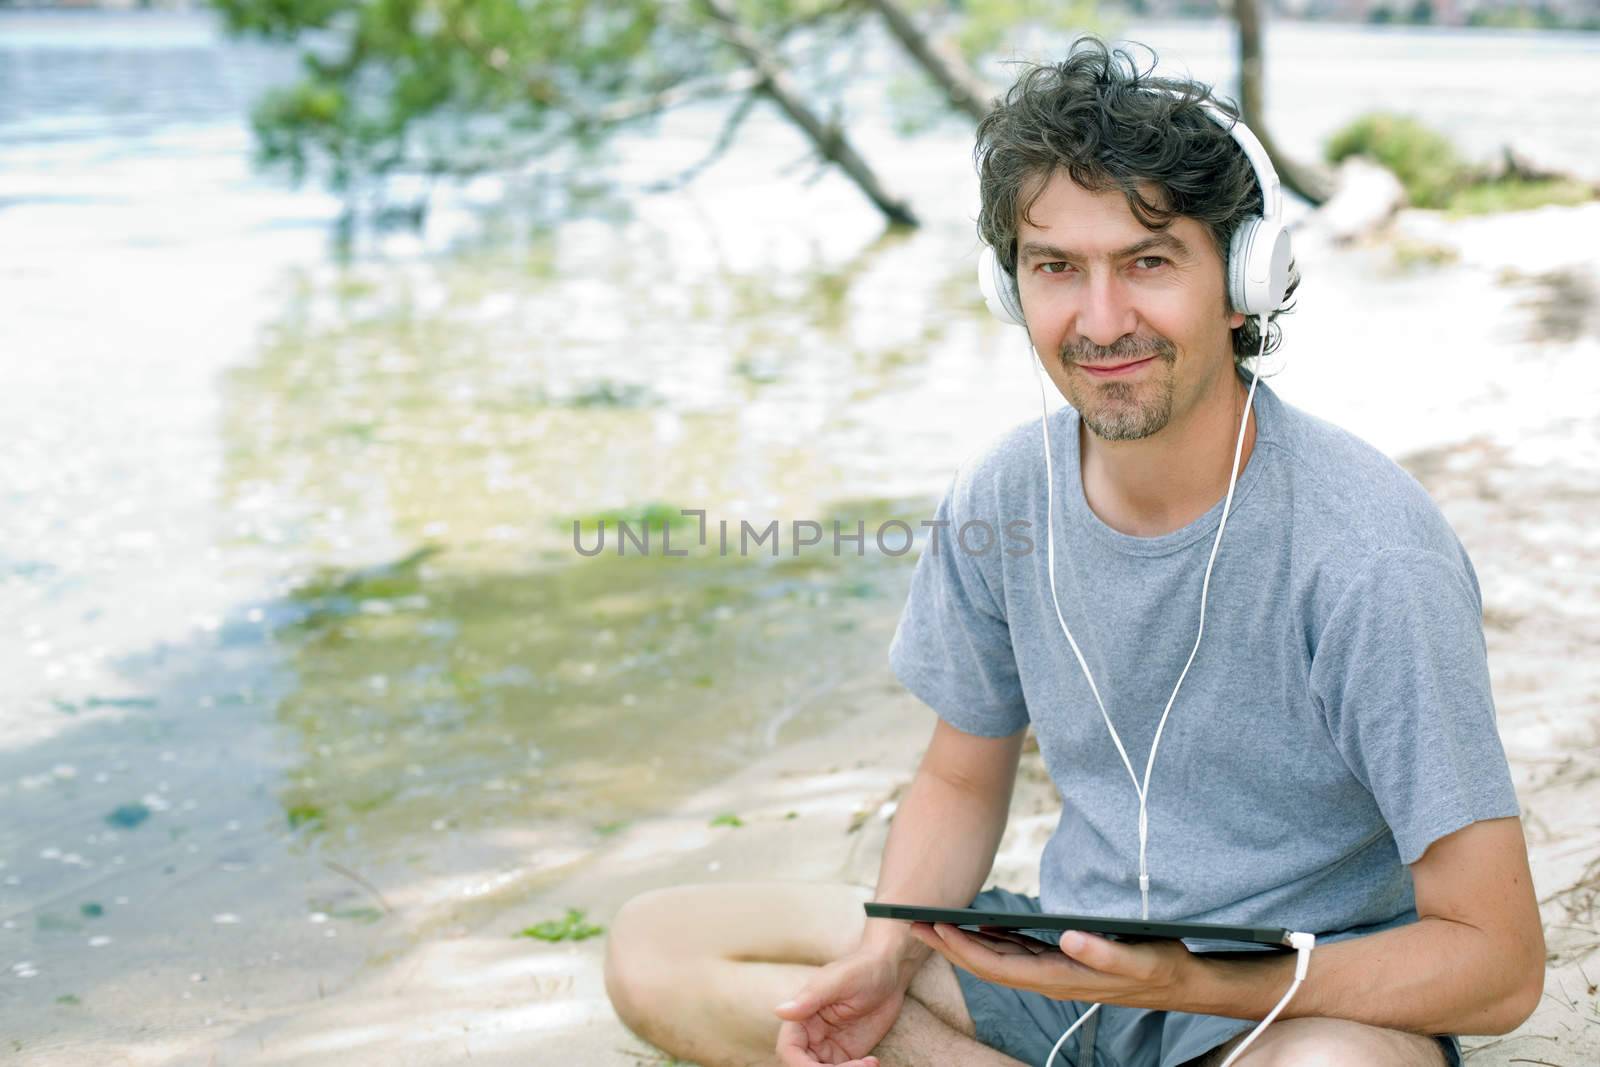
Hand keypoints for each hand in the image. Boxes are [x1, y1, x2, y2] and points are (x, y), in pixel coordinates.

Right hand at [772, 948, 905, 1066]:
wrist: (889, 972)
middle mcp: (811, 1035)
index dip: (800, 1066)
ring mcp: (828, 1047)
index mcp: (802, 1016)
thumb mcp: (838, 980)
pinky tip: (873, 1063)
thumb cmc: (862, 968)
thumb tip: (780, 1011)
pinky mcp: (846, 1055)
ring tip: (868, 1065)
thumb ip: (810, 998)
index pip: (789, 1051)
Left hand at [907, 921, 1193, 1010]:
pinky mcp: (1062, 961)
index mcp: (1059, 977)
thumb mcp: (1138, 959)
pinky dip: (993, 940)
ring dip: (965, 942)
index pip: (997, 966)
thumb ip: (1104, 953)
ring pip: (998, 958)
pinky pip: (1018, 952)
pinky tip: (980, 926)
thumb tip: (1068, 937)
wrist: (1183, 982)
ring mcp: (1054, 970)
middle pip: (987, 963)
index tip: (934, 927)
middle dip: (949, 945)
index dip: (962, 948)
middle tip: (914, 922)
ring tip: (935, 920)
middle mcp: (1050, 977)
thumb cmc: (1162, 968)